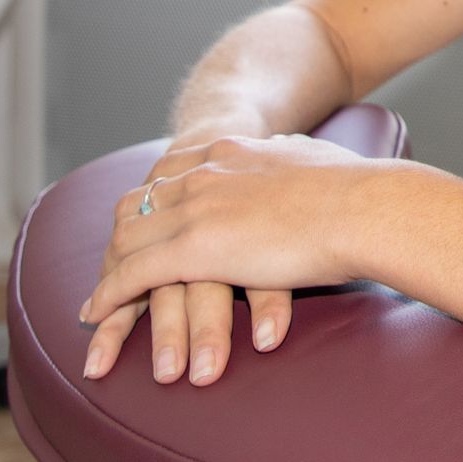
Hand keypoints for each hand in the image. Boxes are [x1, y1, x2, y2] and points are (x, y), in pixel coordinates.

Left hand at [80, 135, 391, 382]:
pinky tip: (97, 314)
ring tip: (97, 303)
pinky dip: (109, 296)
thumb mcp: (313, 155)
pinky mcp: (194, 249)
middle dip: (118, 242)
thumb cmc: (357, 189)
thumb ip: (291, 153)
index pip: (169, 176)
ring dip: (107, 275)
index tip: (141, 225)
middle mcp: (203, 174)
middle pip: (136, 206)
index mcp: (231, 151)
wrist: (366, 207)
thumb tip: (290, 147)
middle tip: (109, 269)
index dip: (150, 205)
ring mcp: (195, 209)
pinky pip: (133, 275)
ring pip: (126, 243)